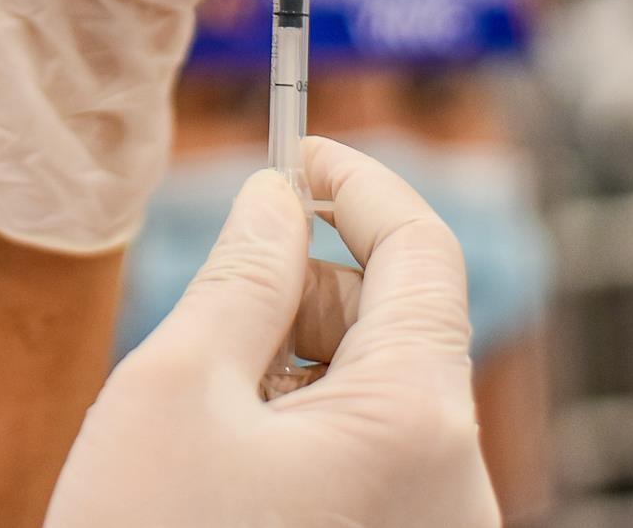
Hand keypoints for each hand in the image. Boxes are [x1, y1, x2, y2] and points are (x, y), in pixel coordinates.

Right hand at [45, 137, 498, 527]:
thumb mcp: (177, 390)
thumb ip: (242, 271)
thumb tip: (279, 196)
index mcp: (417, 422)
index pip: (424, 249)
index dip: (361, 181)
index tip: (300, 149)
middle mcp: (454, 484)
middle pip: (396, 319)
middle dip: (309, 282)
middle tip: (220, 291)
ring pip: (378, 386)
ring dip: (296, 356)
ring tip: (207, 399)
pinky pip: (369, 451)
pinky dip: (304, 418)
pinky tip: (228, 455)